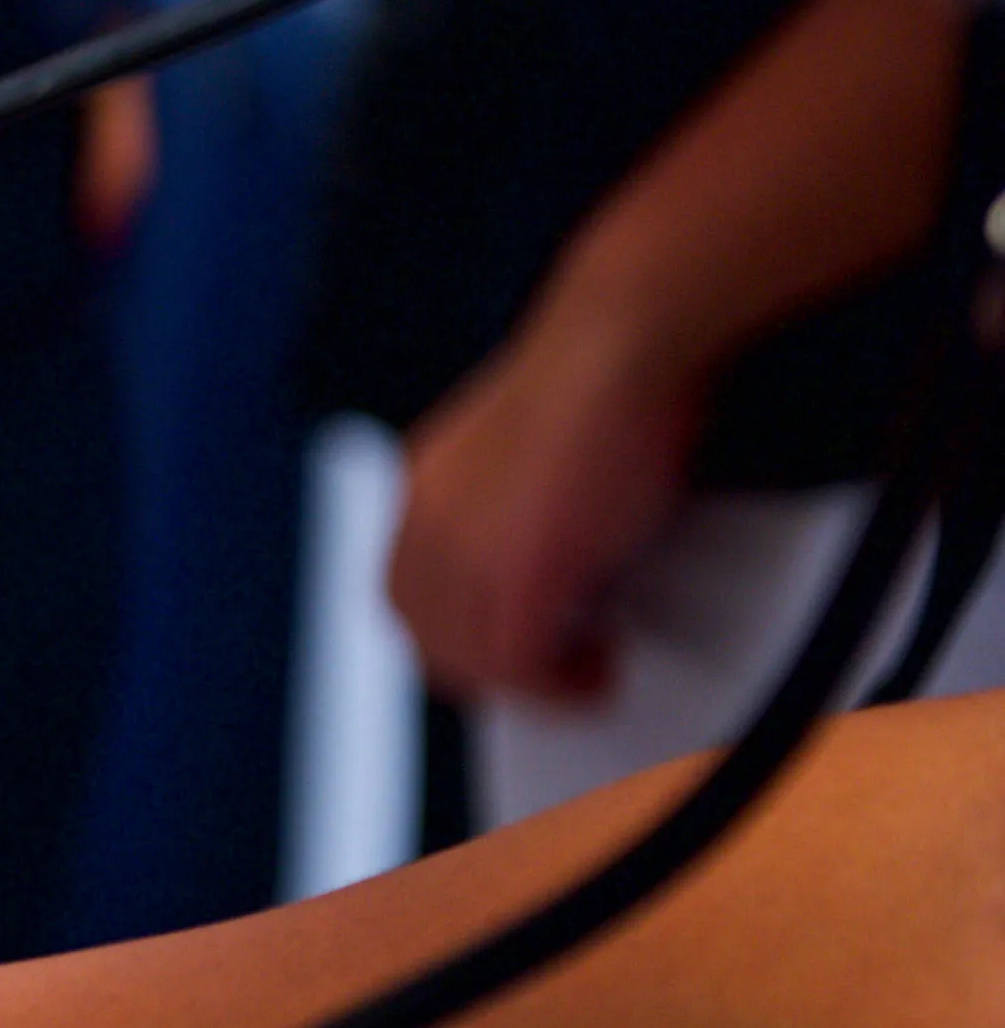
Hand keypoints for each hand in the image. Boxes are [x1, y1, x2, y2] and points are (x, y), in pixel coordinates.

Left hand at [387, 313, 705, 703]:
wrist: (620, 342)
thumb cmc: (602, 375)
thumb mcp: (535, 449)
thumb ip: (515, 503)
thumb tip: (554, 555)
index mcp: (425, 488)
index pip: (406, 591)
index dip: (451, 632)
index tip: (503, 648)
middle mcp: (426, 521)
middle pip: (425, 635)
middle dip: (484, 669)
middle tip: (548, 677)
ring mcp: (465, 552)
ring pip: (470, 660)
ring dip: (528, 683)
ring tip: (582, 673)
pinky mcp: (517, 575)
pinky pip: (518, 665)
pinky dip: (559, 686)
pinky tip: (597, 670)